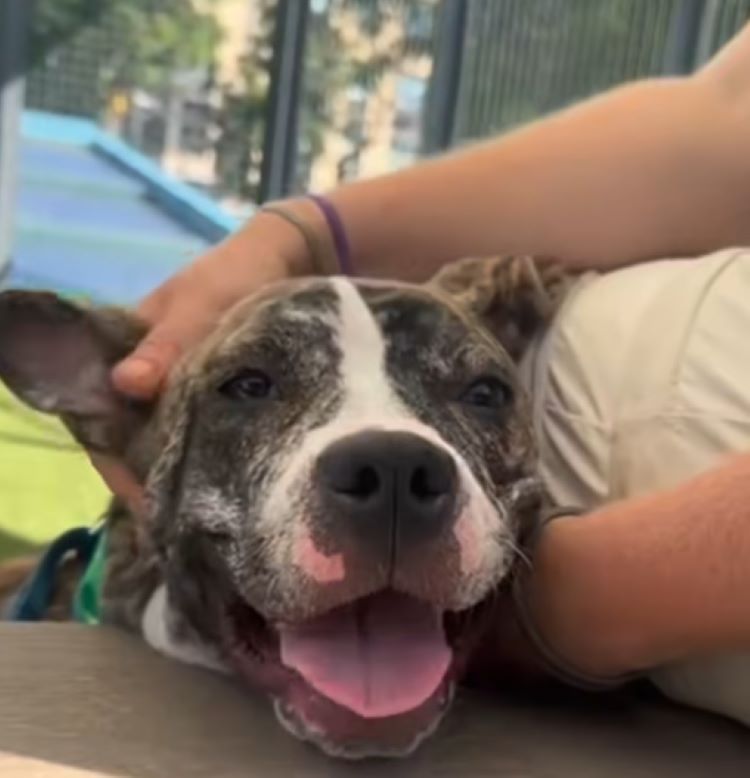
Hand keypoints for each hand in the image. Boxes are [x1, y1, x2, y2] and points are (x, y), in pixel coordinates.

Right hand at [90, 202, 320, 507]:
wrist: (293, 258)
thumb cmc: (239, 273)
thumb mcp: (203, 302)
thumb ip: (168, 342)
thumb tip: (127, 385)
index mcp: (127, 347)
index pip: (101, 414)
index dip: (116, 460)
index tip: (145, 499)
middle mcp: (151, 375)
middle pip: (134, 438)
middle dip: (152, 478)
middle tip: (183, 521)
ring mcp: (186, 385)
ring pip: (170, 439)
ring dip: (184, 473)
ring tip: (208, 514)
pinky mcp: (220, 393)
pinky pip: (207, 431)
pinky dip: (213, 457)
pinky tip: (231, 486)